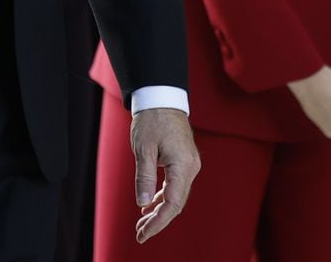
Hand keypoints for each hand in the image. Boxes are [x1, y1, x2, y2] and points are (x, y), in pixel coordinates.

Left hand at [129, 107, 199, 243]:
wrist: (161, 97)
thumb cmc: (151, 119)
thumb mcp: (143, 148)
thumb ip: (144, 176)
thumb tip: (143, 203)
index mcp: (183, 166)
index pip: (172, 204)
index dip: (158, 222)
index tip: (143, 233)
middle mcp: (191, 168)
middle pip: (176, 203)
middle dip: (158, 220)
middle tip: (140, 233)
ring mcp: (189, 164)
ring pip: (176, 195)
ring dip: (160, 210)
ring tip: (142, 223)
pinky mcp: (184, 161)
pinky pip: (175, 185)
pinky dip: (163, 196)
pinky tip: (150, 204)